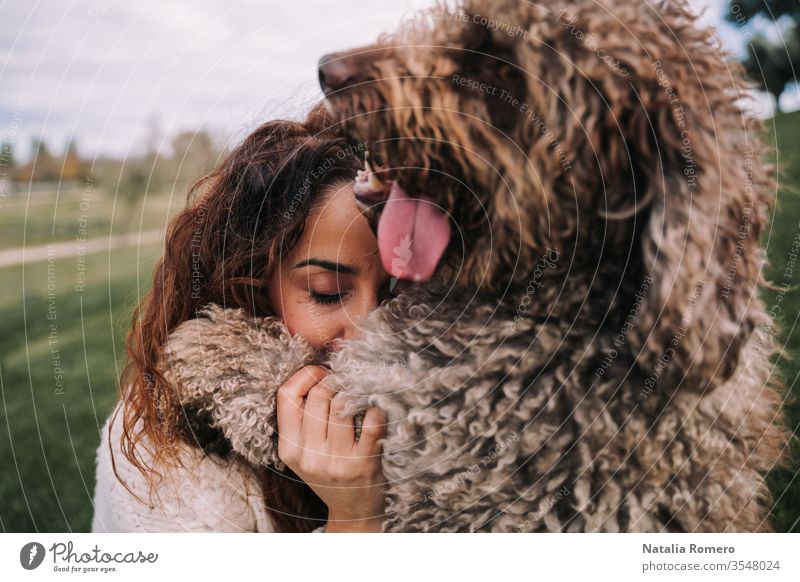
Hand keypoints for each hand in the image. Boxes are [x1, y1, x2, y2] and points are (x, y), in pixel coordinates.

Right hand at [276, 366, 386, 531]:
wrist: (354, 512)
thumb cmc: (330, 471)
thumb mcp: (303, 451)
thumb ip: (302, 418)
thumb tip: (317, 371)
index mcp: (289, 449)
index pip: (286, 396)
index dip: (305, 375)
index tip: (321, 372)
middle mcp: (309, 456)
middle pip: (318, 395)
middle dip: (333, 380)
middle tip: (345, 379)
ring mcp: (337, 462)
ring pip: (343, 404)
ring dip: (354, 391)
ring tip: (360, 391)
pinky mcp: (364, 465)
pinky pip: (371, 422)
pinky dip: (376, 408)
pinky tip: (376, 407)